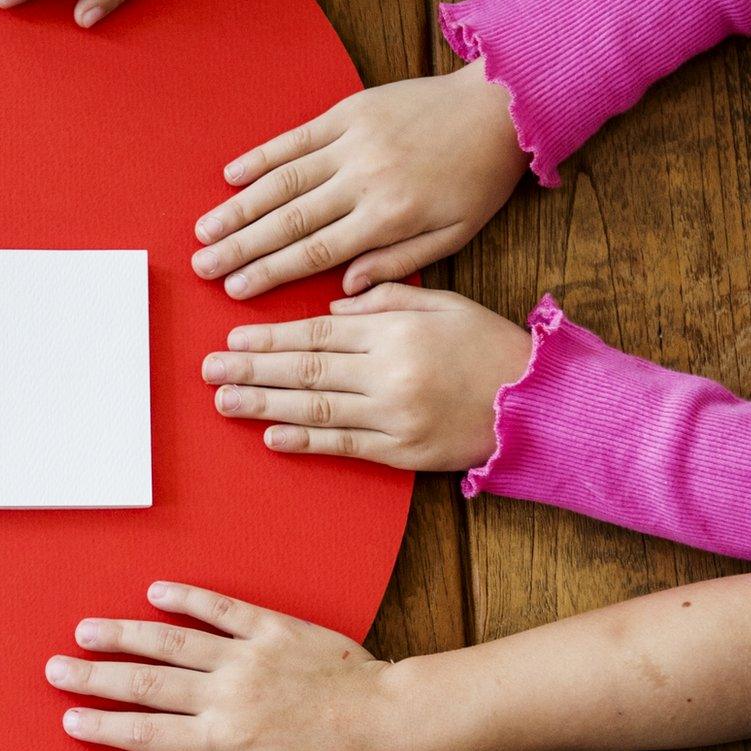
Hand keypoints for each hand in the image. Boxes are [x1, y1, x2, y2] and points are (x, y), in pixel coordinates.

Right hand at [50, 581, 426, 750]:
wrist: (389, 721)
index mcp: (223, 740)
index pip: (146, 732)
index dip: (102, 726)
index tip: (70, 720)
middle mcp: (226, 693)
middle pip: (144, 682)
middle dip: (93, 676)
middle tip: (55, 669)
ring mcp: (246, 655)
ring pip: (171, 640)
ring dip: (124, 634)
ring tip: (86, 630)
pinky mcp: (271, 626)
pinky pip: (220, 607)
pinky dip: (185, 597)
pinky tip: (154, 591)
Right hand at [194, 62, 529, 298]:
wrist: (502, 106)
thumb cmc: (479, 177)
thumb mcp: (455, 235)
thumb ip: (400, 263)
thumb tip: (347, 286)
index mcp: (389, 216)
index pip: (315, 252)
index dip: (270, 273)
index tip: (235, 289)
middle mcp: (363, 179)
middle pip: (287, 220)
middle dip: (239, 246)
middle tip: (202, 266)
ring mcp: (352, 141)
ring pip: (282, 180)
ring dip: (237, 207)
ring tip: (203, 230)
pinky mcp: (349, 112)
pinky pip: (295, 138)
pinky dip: (260, 156)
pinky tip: (230, 175)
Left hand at [201, 284, 531, 470]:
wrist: (541, 404)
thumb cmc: (489, 347)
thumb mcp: (443, 303)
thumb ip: (385, 297)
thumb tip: (331, 304)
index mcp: (396, 331)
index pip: (318, 331)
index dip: (270, 336)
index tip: (233, 337)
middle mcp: (390, 372)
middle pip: (306, 368)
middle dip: (252, 368)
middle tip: (209, 369)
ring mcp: (395, 416)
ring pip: (316, 407)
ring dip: (264, 404)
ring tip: (224, 401)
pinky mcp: (403, 452)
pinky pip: (345, 446)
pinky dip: (305, 441)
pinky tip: (271, 435)